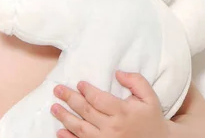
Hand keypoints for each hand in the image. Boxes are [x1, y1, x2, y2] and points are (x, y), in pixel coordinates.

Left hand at [51, 71, 171, 137]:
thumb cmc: (151, 118)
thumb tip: (118, 73)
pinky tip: (59, 131)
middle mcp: (113, 127)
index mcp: (123, 112)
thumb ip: (136, 81)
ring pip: (80, 128)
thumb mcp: (149, 97)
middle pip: (86, 111)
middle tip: (57, 90)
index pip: (99, 99)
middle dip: (70, 99)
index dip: (87, 90)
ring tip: (54, 107)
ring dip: (65, 117)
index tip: (79, 84)